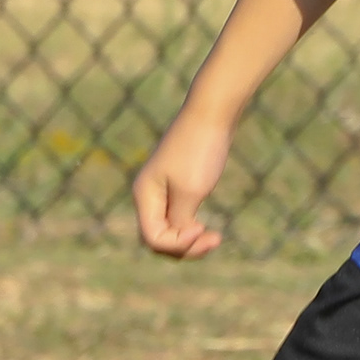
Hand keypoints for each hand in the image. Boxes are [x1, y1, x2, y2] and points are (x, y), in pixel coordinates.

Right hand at [131, 113, 232, 259]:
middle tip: (215, 239)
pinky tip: (208, 229)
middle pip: (159, 239)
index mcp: (144, 196)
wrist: (211, 113)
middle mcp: (147, 196)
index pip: (153, 239)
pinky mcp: (176, 186)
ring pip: (169, 231)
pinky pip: (178, 219)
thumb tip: (174, 240)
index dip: (178, 243)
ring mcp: (161, 192)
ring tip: (216, 238)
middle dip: (185, 247)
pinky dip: (192, 228)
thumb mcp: (190, 191)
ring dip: (191, 241)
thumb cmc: (199, 150)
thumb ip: (179, 221)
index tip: (202, 227)